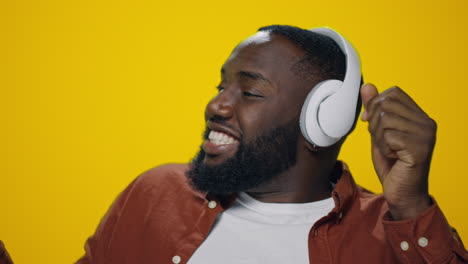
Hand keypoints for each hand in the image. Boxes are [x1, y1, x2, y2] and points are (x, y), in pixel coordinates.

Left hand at [361, 84, 435, 219]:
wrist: (402, 193)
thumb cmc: (391, 165)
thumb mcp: (378, 133)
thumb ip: (374, 110)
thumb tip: (367, 85)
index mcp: (420, 117)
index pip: (393, 93)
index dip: (375, 104)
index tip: (369, 121)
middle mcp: (427, 123)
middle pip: (386, 104)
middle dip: (374, 123)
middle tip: (381, 141)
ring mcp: (425, 135)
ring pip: (384, 119)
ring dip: (378, 138)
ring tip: (389, 151)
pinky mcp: (419, 148)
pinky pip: (387, 135)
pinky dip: (383, 147)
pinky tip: (393, 158)